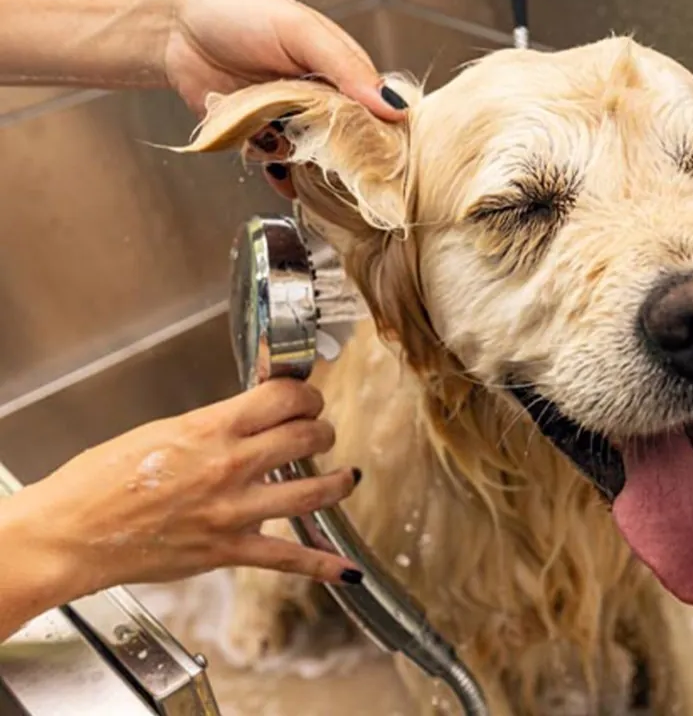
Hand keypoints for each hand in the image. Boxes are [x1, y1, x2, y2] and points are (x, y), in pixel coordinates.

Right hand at [3, 380, 361, 600]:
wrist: (72, 532)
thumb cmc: (101, 480)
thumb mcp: (162, 430)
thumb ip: (213, 426)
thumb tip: (249, 419)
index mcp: (211, 429)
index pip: (284, 398)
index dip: (306, 394)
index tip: (307, 397)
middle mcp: (230, 466)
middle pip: (306, 438)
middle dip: (323, 431)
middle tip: (321, 432)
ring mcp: (234, 511)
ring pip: (312, 493)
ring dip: (337, 483)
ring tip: (345, 477)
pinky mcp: (228, 550)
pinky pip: (288, 557)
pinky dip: (324, 565)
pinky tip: (348, 570)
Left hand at [163, 0, 410, 200]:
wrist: (172, 28)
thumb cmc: (237, 12)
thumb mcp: (300, 31)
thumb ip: (346, 68)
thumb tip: (392, 105)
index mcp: (340, 67)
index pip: (377, 106)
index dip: (383, 130)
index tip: (385, 152)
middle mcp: (320, 96)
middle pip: (349, 138)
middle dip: (345, 154)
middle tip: (336, 158)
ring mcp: (290, 118)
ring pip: (315, 155)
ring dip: (308, 162)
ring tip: (295, 153)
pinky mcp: (260, 136)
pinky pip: (279, 163)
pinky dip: (278, 171)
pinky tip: (274, 168)